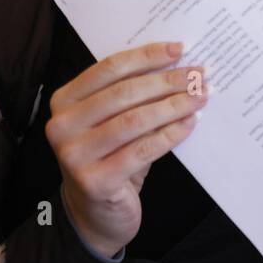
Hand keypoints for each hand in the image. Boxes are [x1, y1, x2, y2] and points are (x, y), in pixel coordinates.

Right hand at [46, 42, 207, 258]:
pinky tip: (190, 124)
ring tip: (200, 97)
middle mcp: (62, 125)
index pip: (109, 68)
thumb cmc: (109, 156)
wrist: (94, 213)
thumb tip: (178, 66)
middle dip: (167, 81)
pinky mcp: (94, 181)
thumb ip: (132, 95)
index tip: (179, 49)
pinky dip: (171, 135)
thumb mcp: (111, 120)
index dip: (147, 56)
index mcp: (64, 100)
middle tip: (199, 75)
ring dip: (173, 106)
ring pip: (134, 121)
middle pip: (123, 93)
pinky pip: (142, 151)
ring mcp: (74, 155)